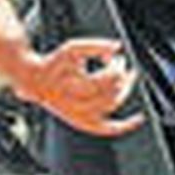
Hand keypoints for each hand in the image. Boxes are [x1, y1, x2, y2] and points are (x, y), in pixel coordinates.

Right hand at [14, 38, 142, 137]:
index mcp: (72, 87)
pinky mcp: (85, 124)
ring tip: (127, 79)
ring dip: (124, 91)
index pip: (105, 79)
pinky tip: (139, 118)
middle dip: (121, 77)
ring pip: (111, 107)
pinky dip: (125, 125)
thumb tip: (117, 47)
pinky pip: (108, 129)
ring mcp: (81, 117)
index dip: (115, 67)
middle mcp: (76, 105)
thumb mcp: (72, 48)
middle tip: (124, 65)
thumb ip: (95, 45)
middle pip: (110, 93)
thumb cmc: (54, 63)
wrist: (35, 81)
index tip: (115, 57)